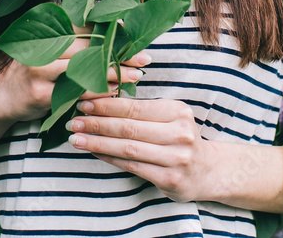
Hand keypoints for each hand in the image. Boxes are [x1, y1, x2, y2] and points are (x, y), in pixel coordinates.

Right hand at [0, 42, 151, 124]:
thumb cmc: (28, 71)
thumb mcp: (44, 49)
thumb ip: (70, 41)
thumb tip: (110, 35)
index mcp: (44, 31)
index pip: (84, 25)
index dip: (110, 29)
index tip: (132, 33)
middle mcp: (42, 46)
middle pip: (89, 46)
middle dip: (118, 52)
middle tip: (143, 57)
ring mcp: (40, 69)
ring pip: (85, 69)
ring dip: (113, 72)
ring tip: (137, 75)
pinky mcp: (41, 93)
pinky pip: (76, 92)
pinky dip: (98, 92)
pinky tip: (115, 92)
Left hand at [66, 97, 210, 202]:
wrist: (208, 170)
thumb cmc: (181, 138)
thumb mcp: (171, 117)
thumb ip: (144, 111)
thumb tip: (100, 102)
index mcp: (178, 112)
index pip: (135, 107)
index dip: (107, 105)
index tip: (83, 102)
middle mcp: (179, 134)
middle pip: (129, 128)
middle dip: (97, 124)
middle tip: (74, 121)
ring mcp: (176, 158)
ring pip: (128, 149)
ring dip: (97, 143)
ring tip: (76, 138)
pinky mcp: (169, 179)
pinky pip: (132, 166)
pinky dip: (109, 158)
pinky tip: (94, 152)